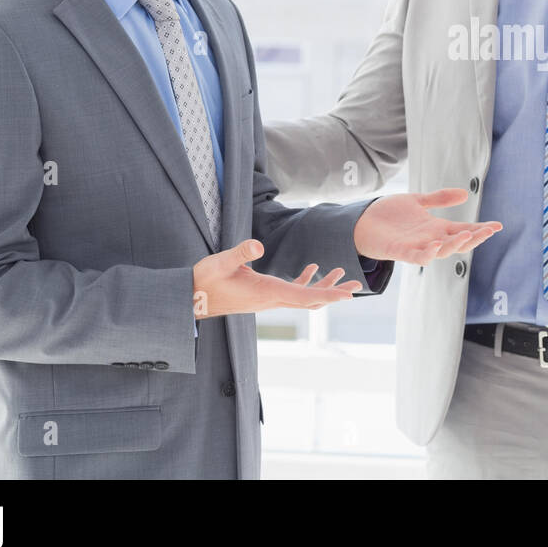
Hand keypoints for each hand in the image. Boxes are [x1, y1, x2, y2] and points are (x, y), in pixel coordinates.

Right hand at [193, 239, 362, 317]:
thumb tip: (259, 246)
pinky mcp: (263, 294)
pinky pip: (291, 291)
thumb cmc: (204, 280)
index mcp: (266, 292)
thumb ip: (240, 253)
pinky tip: (313, 268)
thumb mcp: (220, 262)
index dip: (328, 294)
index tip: (348, 294)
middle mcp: (272, 299)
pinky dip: (306, 282)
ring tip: (342, 274)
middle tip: (356, 285)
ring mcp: (269, 299)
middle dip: (334, 293)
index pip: (304, 296)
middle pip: (311, 300)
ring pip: (304, 296)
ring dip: (324, 287)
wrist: (191, 298)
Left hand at [354, 188, 502, 264]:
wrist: (363, 221)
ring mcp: (416, 246)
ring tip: (467, 234)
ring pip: (441, 251)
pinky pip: (417, 256)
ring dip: (454, 245)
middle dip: (474, 238)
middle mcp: (430, 239)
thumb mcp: (418, 201)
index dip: (480, 229)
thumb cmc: (389, 214)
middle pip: (457, 242)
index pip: (463, 230)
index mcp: (436, 228)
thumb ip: (440, 199)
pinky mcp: (400, 251)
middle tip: (488, 231)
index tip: (497, 225)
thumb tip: (465, 194)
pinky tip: (436, 245)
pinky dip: (427, 253)